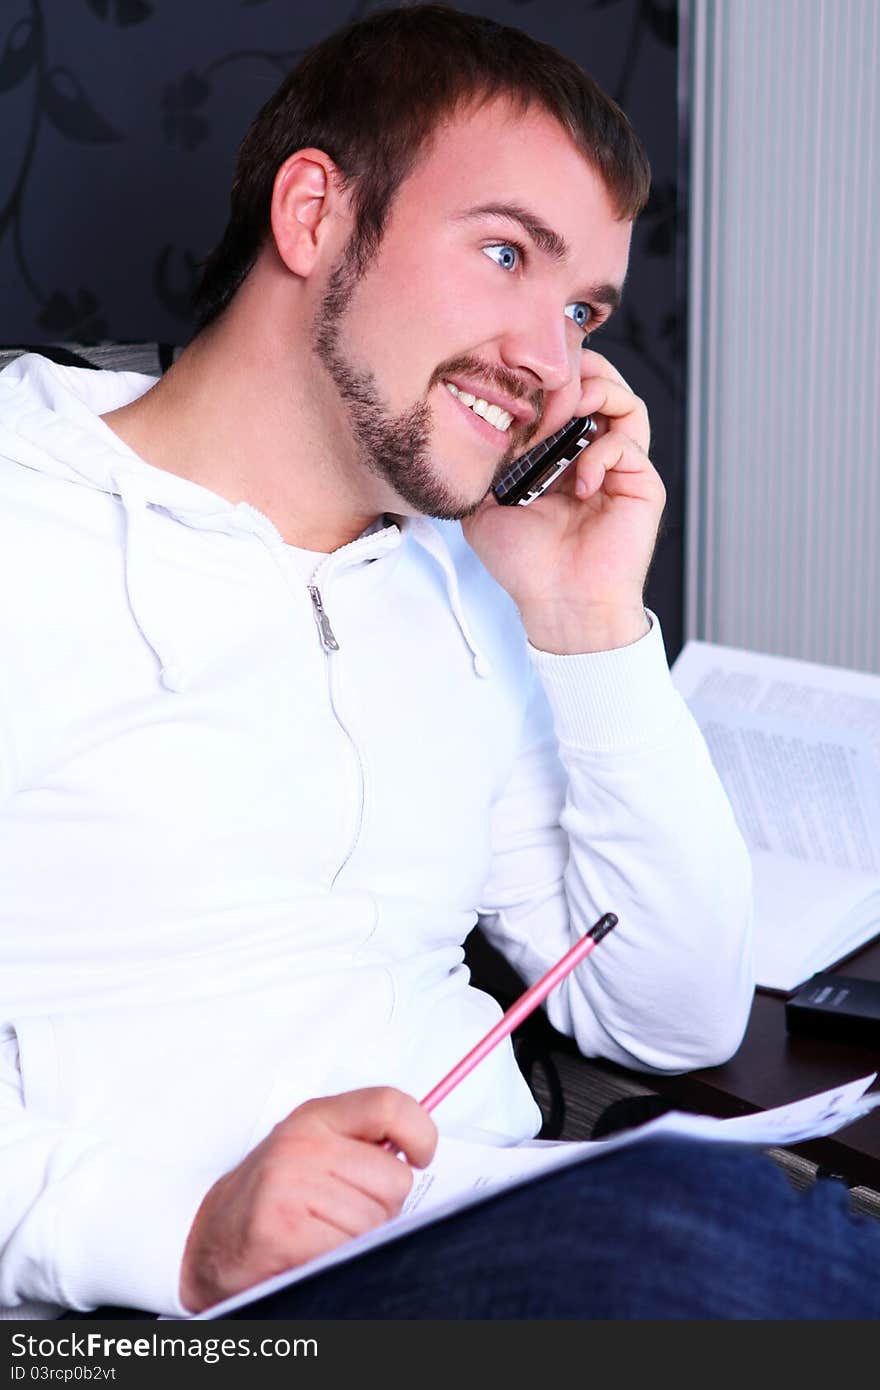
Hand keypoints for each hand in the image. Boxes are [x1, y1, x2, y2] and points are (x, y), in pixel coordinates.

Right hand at [179, 1087, 436, 1312]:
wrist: (207, 1240)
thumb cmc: (270, 1195)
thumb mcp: (312, 1148)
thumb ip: (360, 1141)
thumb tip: (417, 1151)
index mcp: (315, 1118)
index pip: (389, 1104)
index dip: (420, 1132)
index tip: (420, 1154)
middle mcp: (303, 1145)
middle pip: (395, 1179)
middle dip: (381, 1205)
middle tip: (342, 1210)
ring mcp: (291, 1186)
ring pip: (377, 1221)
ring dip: (359, 1237)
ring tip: (322, 1231)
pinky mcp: (284, 1232)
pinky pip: (348, 1250)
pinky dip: (337, 1260)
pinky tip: (310, 1250)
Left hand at [461, 350, 664, 653]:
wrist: (559, 603)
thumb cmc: (527, 567)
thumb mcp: (484, 511)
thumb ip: (481, 474)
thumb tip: (467, 439)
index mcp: (559, 459)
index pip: (564, 398)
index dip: (548, 381)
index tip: (521, 382)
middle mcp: (592, 457)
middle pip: (601, 387)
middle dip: (578, 372)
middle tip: (552, 380)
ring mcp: (619, 469)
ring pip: (626, 403)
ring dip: (599, 393)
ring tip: (571, 408)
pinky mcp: (641, 485)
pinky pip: (629, 443)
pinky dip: (602, 451)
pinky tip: (579, 481)